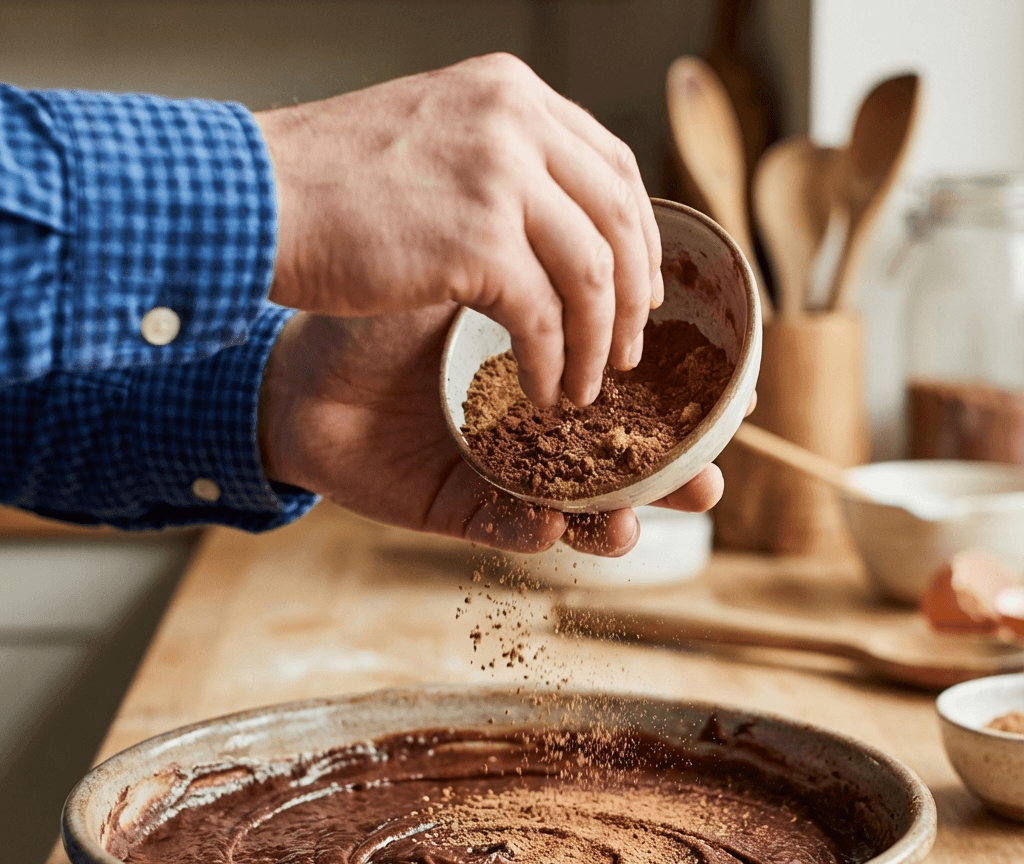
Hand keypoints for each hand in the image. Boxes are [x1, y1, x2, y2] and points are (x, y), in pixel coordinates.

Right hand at [254, 52, 662, 409]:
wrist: (254, 198)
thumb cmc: (327, 183)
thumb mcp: (430, 139)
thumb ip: (496, 162)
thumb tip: (548, 213)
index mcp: (510, 94)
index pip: (611, 165)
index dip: (637, 236)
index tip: (638, 289)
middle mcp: (515, 121)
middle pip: (618, 218)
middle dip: (633, 296)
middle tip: (630, 350)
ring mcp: (499, 176)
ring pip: (592, 274)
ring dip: (600, 341)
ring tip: (588, 385)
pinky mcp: (477, 241)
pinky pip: (543, 317)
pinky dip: (552, 362)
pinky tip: (542, 390)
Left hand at [258, 307, 727, 555]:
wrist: (293, 366)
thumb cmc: (376, 310)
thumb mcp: (458, 272)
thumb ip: (527, 273)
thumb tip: (606, 263)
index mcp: (552, 366)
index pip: (632, 389)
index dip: (682, 401)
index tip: (732, 401)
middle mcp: (537, 424)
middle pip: (621, 457)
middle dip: (669, 473)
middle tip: (707, 480)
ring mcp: (500, 471)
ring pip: (575, 506)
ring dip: (614, 519)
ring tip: (633, 519)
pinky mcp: (456, 507)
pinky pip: (499, 528)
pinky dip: (526, 531)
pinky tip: (545, 526)